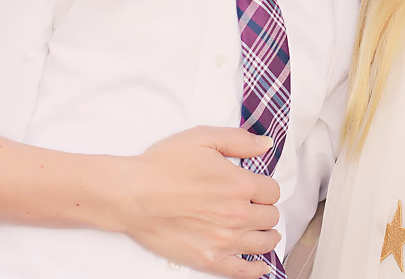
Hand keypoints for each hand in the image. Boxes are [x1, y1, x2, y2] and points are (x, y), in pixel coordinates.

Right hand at [117, 126, 282, 277]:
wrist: (132, 194)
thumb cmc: (163, 165)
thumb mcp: (203, 138)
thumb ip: (240, 140)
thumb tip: (266, 145)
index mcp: (239, 185)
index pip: (272, 191)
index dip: (265, 187)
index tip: (256, 187)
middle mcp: (237, 215)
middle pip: (270, 216)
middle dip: (265, 209)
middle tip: (256, 206)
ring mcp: (224, 241)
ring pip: (264, 242)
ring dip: (266, 234)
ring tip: (262, 230)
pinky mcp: (208, 260)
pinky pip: (243, 271)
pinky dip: (256, 269)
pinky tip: (261, 265)